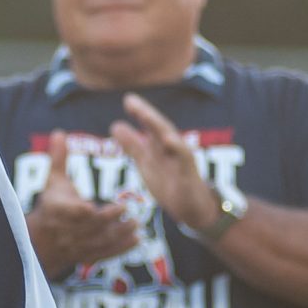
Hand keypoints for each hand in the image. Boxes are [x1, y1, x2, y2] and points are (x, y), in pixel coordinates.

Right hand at [24, 130, 141, 277]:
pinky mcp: (86, 256)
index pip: (72, 212)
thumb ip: (58, 158)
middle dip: (111, 222)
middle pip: (91, 228)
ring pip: (99, 243)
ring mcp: (76, 246)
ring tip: (137, 225)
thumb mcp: (52, 180)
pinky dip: (121, 249)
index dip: (84, 211)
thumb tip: (59, 132)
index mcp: (57, 210)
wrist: (39, 241)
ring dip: (119, 235)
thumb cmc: (51, 204)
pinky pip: (104, 254)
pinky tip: (137, 240)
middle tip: (129, 211)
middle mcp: (66, 230)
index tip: (99, 205)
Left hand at [108, 94, 218, 230]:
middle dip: (146, 114)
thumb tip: (115, 125)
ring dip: (159, 127)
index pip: (150, 126)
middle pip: (160, 128)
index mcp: (161, 145)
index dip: (140, 112)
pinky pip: (183, 160)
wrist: (192, 208)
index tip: (127, 99)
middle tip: (130, 101)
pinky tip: (168, 140)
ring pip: (172, 139)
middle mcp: (173, 148)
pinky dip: (177, 148)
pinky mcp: (188, 175)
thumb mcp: (146, 162)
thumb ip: (133, 144)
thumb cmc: (171, 183)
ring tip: (145, 115)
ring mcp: (182, 160)